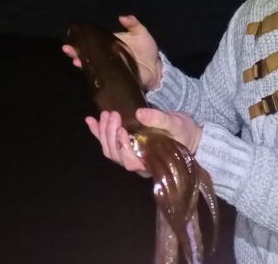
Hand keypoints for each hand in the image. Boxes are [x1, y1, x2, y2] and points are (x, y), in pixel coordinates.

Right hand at [62, 14, 161, 89]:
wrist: (156, 69)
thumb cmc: (148, 50)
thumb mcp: (141, 33)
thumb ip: (133, 24)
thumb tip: (121, 17)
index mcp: (111, 44)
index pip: (93, 41)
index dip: (82, 39)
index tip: (73, 37)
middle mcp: (106, 56)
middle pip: (88, 53)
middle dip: (76, 51)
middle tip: (67, 48)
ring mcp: (108, 68)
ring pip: (91, 64)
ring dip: (81, 62)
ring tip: (74, 59)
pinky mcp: (112, 79)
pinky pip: (100, 77)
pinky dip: (92, 74)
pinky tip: (86, 71)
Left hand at [87, 109, 202, 176]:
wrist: (187, 134)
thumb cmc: (184, 132)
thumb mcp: (176, 124)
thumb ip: (159, 119)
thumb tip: (140, 113)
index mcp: (149, 162)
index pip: (130, 162)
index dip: (123, 147)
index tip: (122, 129)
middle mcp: (136, 162)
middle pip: (116, 154)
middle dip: (110, 134)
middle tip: (112, 114)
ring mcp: (129, 154)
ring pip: (109, 149)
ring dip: (103, 131)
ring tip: (104, 114)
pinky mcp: (126, 144)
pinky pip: (108, 142)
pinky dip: (97, 131)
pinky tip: (90, 120)